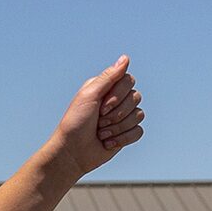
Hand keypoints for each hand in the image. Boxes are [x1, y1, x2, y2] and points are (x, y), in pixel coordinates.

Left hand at [47, 56, 144, 179]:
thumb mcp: (89, 95)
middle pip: (136, 97)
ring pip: (139, 115)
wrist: (72, 152)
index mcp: (107, 87)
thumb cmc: (76, 122)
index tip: (101, 107)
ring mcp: (123, 116)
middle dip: (117, 114)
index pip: (128, 81)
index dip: (118, 95)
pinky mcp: (126, 133)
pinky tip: (108, 142)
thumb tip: (126, 57)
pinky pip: (138, 132)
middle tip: (99, 122)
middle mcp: (117, 99)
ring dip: (118, 128)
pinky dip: (123, 139)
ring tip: (101, 133)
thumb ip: (108, 76)